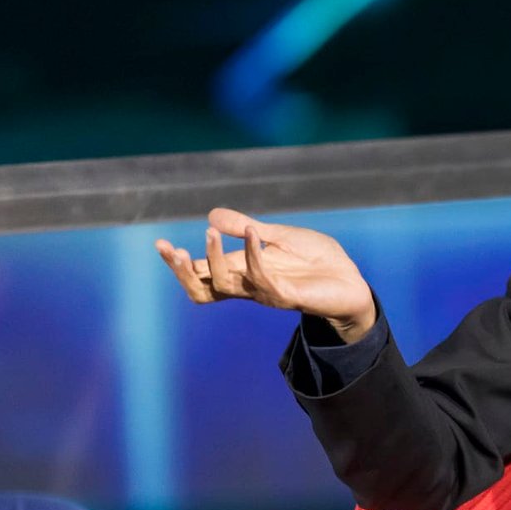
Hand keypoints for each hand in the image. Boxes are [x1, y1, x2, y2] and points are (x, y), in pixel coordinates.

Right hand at [154, 208, 376, 341]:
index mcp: (242, 271)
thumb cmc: (316, 261)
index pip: (201, 274)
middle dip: (182, 270)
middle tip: (169, 249)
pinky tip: (253, 233)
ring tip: (209, 232)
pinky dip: (253, 253)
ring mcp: (266, 292)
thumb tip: (211, 215)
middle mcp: (248, 285)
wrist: (351, 280)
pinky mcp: (287, 294)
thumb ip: (245, 228)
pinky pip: (261, 277)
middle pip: (203, 289)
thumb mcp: (278, 237)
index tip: (159, 243)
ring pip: (225, 285)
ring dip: (214, 257)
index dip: (177, 262)